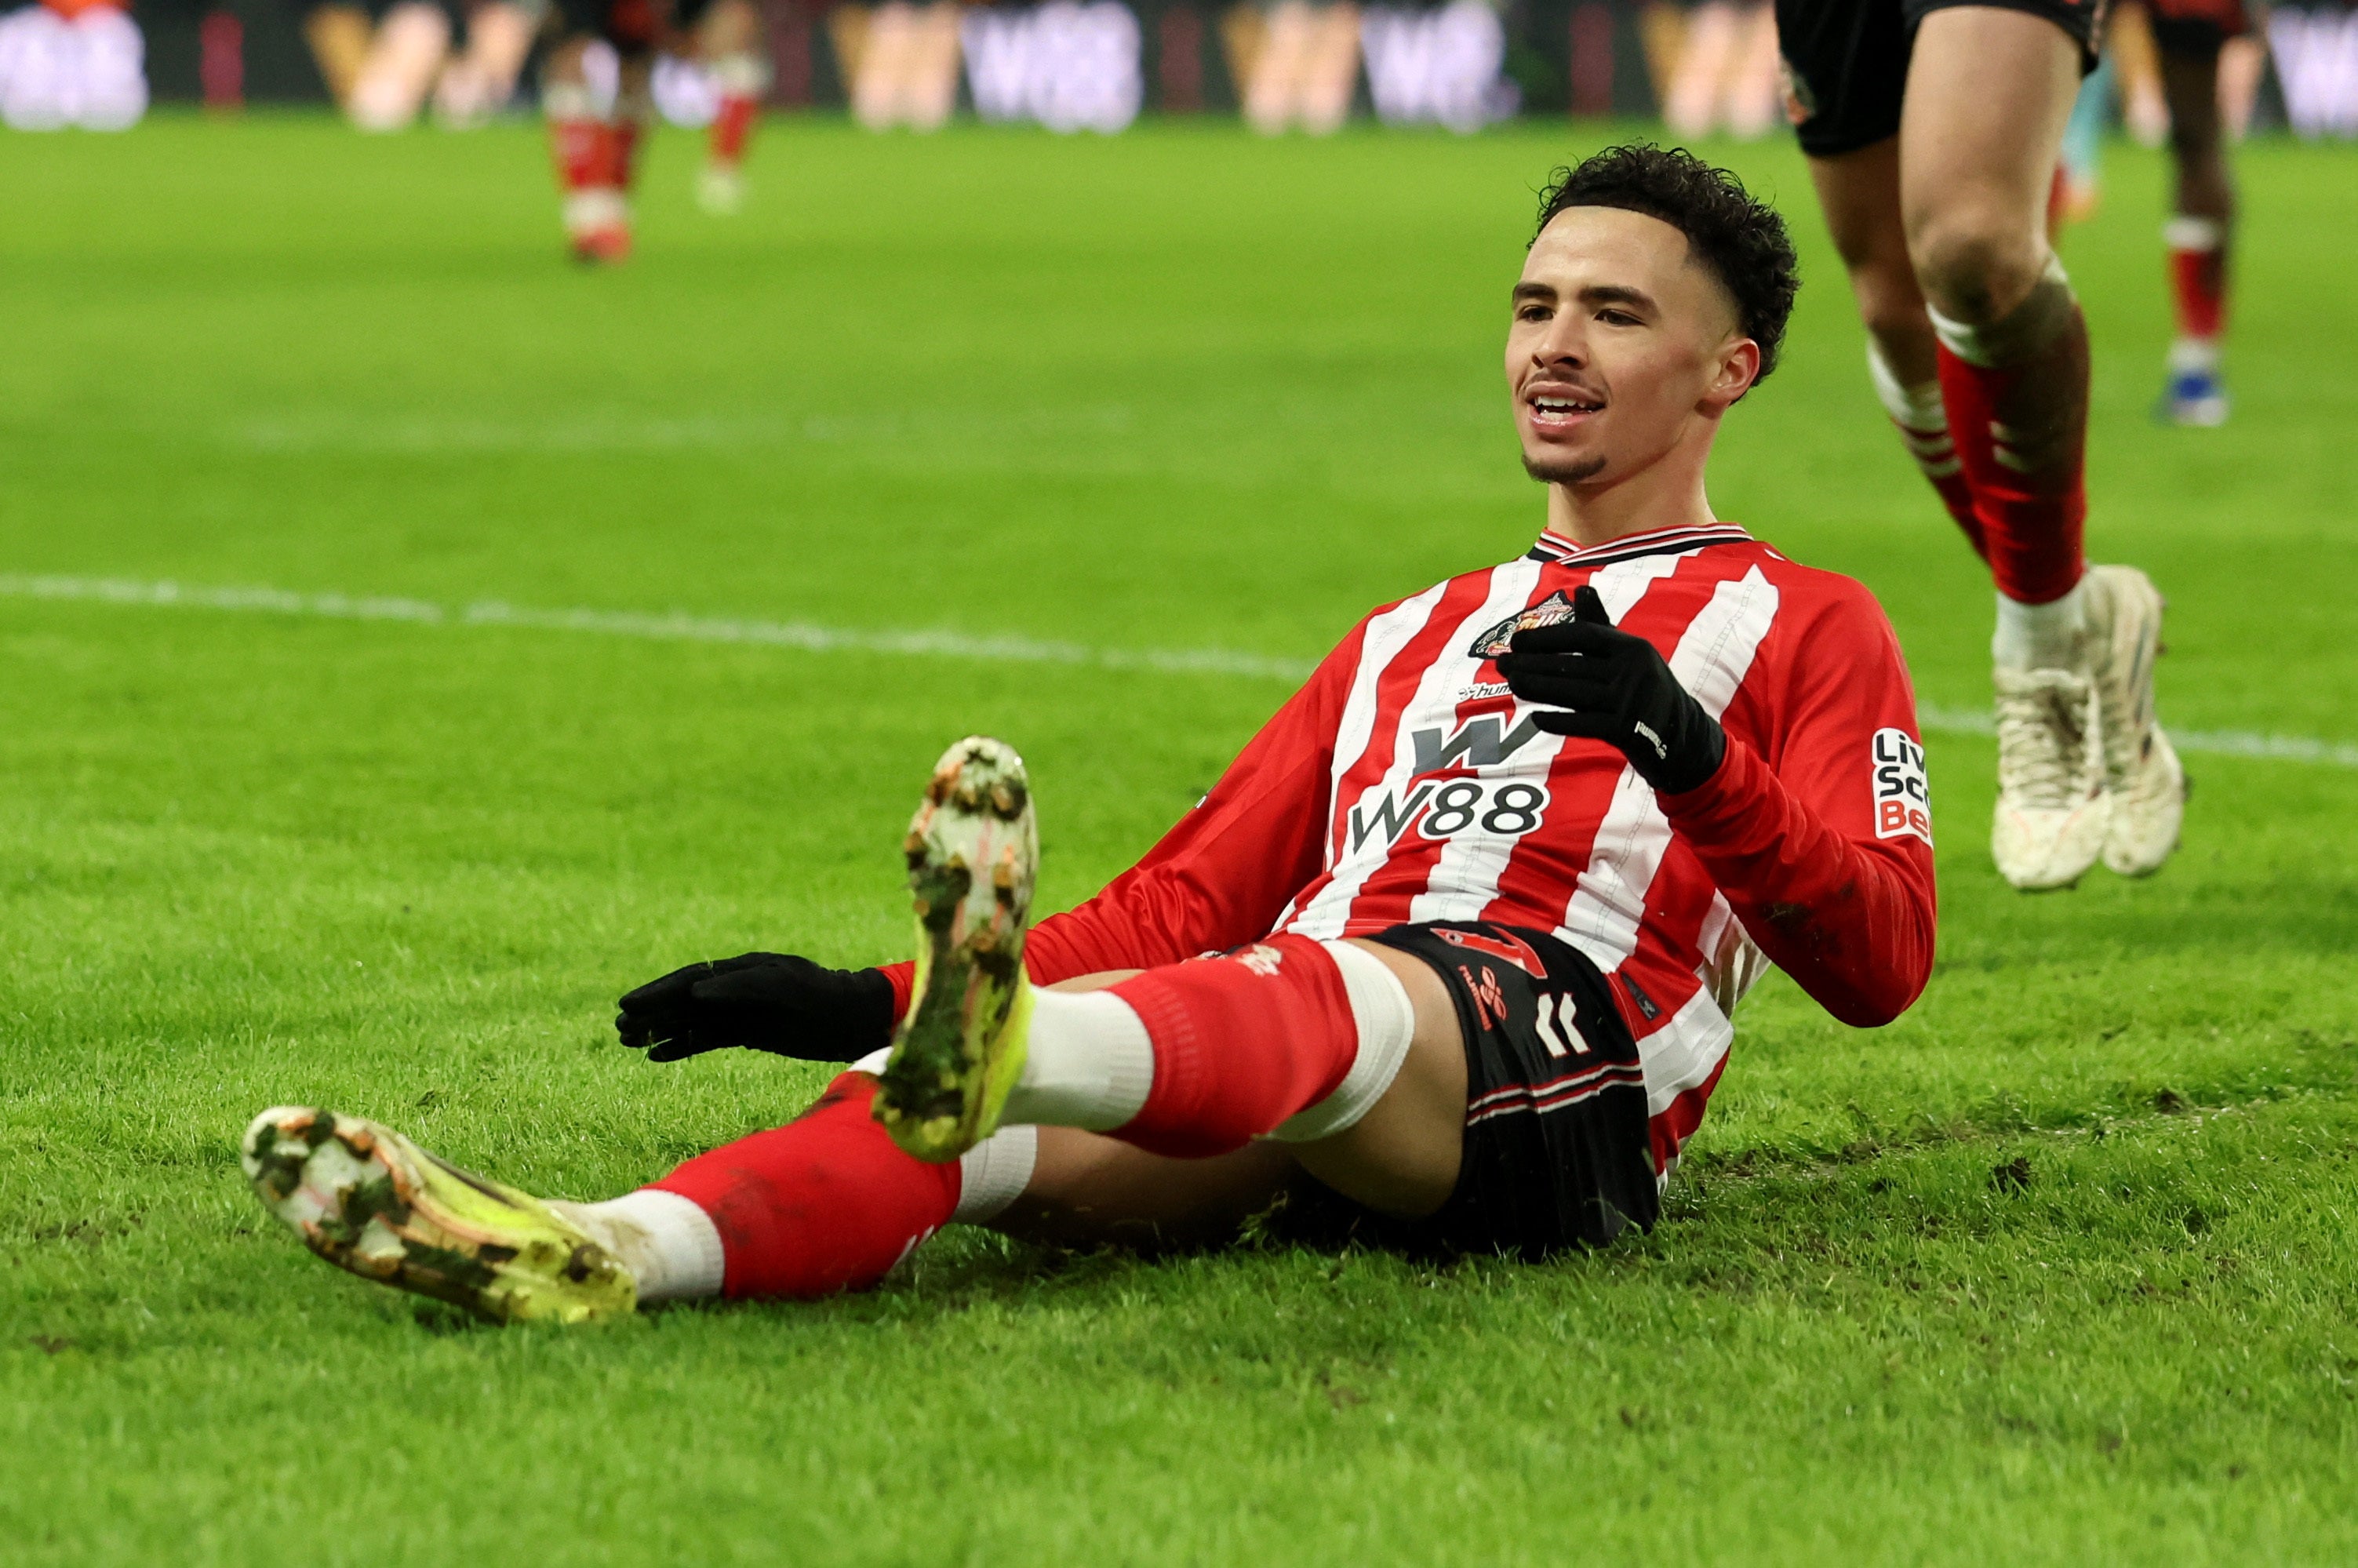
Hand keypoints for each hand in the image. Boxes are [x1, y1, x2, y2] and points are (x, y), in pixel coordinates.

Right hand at [616, 953, 893, 1062]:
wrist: (853, 1019)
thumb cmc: (822, 998)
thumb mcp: (784, 988)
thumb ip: (741, 987)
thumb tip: (696, 992)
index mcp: (743, 970)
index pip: (690, 980)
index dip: (658, 993)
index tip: (628, 1005)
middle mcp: (737, 988)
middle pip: (684, 999)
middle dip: (651, 1012)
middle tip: (618, 1027)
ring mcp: (742, 1010)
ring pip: (691, 1020)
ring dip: (660, 1029)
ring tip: (628, 1041)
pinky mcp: (750, 1031)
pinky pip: (708, 1038)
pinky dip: (682, 1045)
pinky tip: (657, 1055)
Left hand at [1496, 584, 1725, 794]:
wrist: (1681, 738)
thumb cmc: (1645, 690)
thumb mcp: (1629, 655)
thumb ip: (1601, 625)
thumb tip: (1581, 587)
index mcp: (1632, 647)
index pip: (1583, 635)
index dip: (1547, 637)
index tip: (1516, 640)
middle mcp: (1633, 670)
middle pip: (1572, 665)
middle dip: (1532, 664)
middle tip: (1501, 664)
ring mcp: (1630, 700)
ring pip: (1573, 692)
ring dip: (1538, 688)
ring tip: (1512, 684)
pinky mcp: (1627, 730)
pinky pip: (1584, 723)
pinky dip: (1559, 720)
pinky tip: (1537, 717)